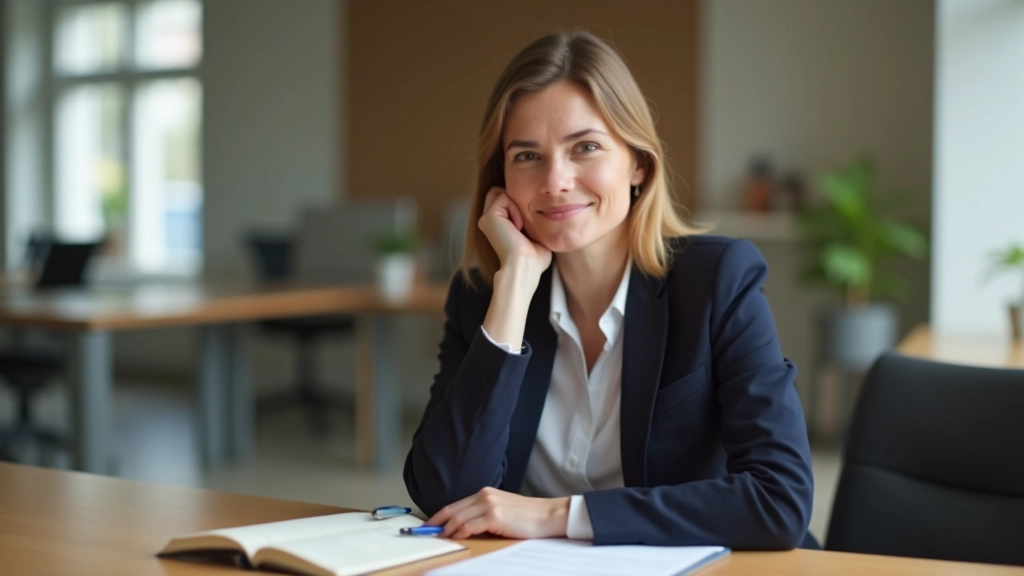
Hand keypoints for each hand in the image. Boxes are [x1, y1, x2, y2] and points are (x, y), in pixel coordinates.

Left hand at [426, 487, 569, 539]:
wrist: (547, 515)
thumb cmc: (527, 516)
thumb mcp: (502, 509)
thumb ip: (483, 513)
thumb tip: (462, 527)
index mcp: (485, 493)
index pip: (455, 504)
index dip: (439, 515)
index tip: (428, 525)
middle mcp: (485, 495)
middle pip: (452, 509)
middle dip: (436, 522)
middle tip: (424, 533)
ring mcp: (489, 505)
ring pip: (458, 518)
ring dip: (446, 529)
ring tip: (439, 538)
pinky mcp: (495, 516)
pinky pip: (470, 525)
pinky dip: (460, 532)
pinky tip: (456, 538)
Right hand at [477, 187, 551, 277]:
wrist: (525, 266)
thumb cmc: (534, 258)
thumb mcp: (535, 234)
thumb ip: (532, 220)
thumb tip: (545, 210)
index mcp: (497, 225)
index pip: (506, 200)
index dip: (520, 204)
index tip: (527, 226)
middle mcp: (488, 220)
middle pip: (500, 192)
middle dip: (515, 200)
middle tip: (524, 222)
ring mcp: (486, 218)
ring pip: (501, 191)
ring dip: (516, 205)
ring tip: (520, 225)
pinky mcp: (488, 216)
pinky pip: (503, 196)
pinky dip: (515, 209)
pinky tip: (518, 226)